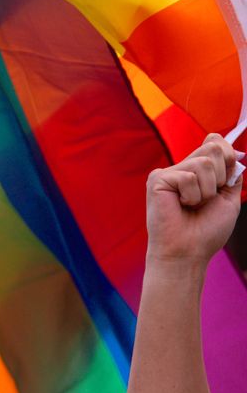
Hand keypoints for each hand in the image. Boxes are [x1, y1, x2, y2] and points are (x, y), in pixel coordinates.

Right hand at [146, 135, 242, 267]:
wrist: (188, 251)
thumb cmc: (206, 231)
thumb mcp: (229, 198)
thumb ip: (232, 174)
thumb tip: (234, 152)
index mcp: (197, 172)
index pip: (214, 142)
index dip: (228, 154)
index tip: (227, 178)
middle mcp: (182, 169)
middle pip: (213, 147)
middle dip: (221, 175)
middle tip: (208, 198)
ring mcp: (168, 173)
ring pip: (204, 163)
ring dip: (207, 190)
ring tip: (193, 205)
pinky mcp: (157, 180)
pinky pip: (189, 177)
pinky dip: (193, 195)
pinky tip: (181, 206)